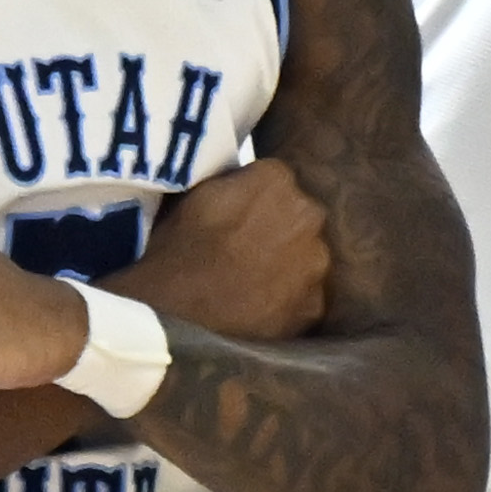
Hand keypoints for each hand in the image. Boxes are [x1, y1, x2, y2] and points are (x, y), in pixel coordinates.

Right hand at [119, 158, 329, 344]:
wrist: (173, 312)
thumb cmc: (174, 250)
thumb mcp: (195, 195)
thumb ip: (236, 184)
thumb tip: (248, 186)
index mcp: (276, 179)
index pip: (277, 183)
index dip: (257, 203)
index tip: (240, 220)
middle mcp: (308, 214)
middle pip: (301, 218)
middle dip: (282, 231)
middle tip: (249, 253)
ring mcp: (316, 261)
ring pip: (310, 258)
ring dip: (291, 267)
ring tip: (256, 285)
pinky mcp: (315, 305)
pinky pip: (307, 299)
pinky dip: (290, 304)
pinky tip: (262, 311)